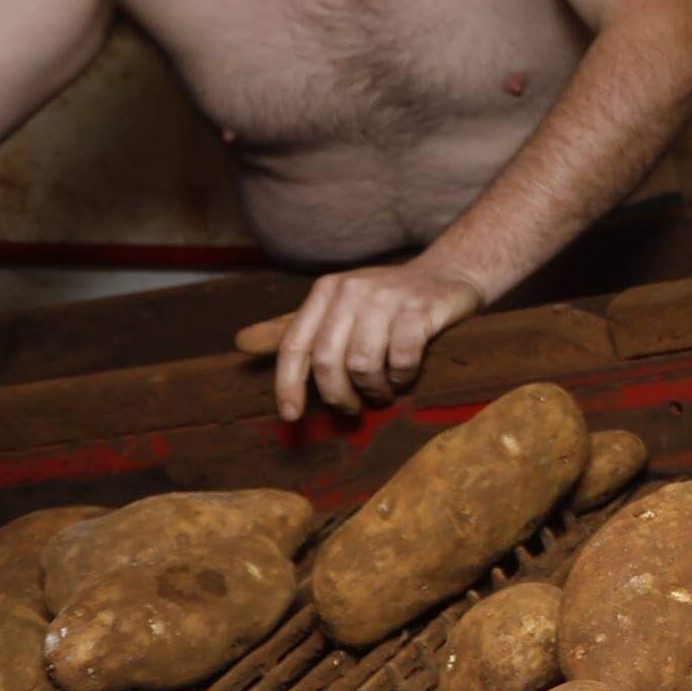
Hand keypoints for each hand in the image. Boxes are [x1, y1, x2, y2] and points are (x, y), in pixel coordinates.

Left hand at [234, 259, 485, 420]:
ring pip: (364, 363)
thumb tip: (239, 343)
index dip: (288, 384)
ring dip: (374, 389)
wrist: (451, 274)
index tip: (291, 416)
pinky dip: (403, 376)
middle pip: (328, 360)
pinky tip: (406, 375)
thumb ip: (295, 328)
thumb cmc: (388, 302)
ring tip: (383, 392)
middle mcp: (353, 289)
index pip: (295, 344)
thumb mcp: (338, 308)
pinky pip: (402, 357)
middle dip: (338, 395)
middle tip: (352, 408)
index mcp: (327, 290)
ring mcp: (389, 296)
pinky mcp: (422, 307)